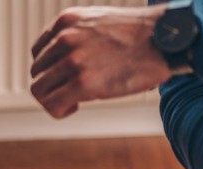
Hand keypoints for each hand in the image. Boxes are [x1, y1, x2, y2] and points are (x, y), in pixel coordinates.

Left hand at [30, 6, 171, 118]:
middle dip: (51, 86)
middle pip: (37, 72)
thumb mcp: (99, 22)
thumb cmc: (139, 35)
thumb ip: (77, 36)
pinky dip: (58, 111)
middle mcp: (64, 38)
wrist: (165, 39)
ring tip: (72, 102)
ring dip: (53, 100)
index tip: (65, 77)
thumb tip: (64, 63)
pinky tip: (74, 108)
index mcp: (66, 21)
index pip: (38, 52)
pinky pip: (52, 105)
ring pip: (39, 90)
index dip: (49, 69)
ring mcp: (72, 61)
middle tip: (71, 93)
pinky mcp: (83, 83)